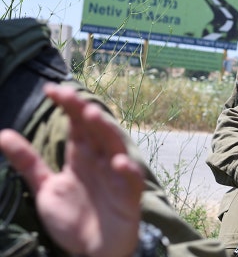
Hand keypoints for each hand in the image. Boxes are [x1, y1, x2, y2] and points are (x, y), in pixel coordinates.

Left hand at [0, 83, 144, 256]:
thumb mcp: (46, 188)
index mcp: (82, 156)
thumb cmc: (75, 217)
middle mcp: (100, 160)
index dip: (67, 107)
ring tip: (93, 116)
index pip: (76, 124)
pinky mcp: (129, 195)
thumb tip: (3, 133)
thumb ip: (28, 162)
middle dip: (84, 112)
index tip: (51, 90)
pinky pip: (132, 180)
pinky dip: (128, 170)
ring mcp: (117, 176)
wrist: (95, 250)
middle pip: (95, 129)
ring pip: (115, 146)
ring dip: (106, 131)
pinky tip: (119, 162)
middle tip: (71, 96)